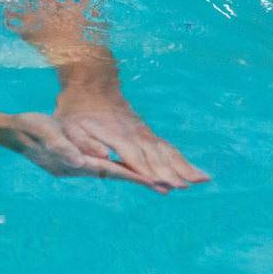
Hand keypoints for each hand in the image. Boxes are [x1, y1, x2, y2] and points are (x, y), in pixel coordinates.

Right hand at [0, 112, 176, 189]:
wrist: (15, 132)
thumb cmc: (30, 129)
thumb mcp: (45, 133)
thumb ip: (62, 147)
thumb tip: (82, 161)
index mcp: (76, 162)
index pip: (111, 171)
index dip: (133, 176)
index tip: (154, 181)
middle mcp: (81, 168)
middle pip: (116, 175)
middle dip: (141, 181)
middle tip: (168, 187)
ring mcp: (79, 167)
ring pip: (113, 173)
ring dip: (134, 177)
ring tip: (158, 183)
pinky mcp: (78, 162)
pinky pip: (105, 167)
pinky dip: (121, 170)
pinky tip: (131, 171)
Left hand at [53, 92, 210, 193]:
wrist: (91, 87)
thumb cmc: (77, 111)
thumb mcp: (70, 126)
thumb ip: (84, 143)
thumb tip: (102, 157)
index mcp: (115, 135)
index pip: (133, 156)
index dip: (146, 171)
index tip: (161, 184)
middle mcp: (134, 134)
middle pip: (155, 156)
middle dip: (170, 172)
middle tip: (185, 186)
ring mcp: (144, 133)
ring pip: (167, 152)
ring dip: (184, 166)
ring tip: (202, 180)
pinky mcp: (148, 135)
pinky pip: (169, 149)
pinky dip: (183, 161)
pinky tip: (197, 174)